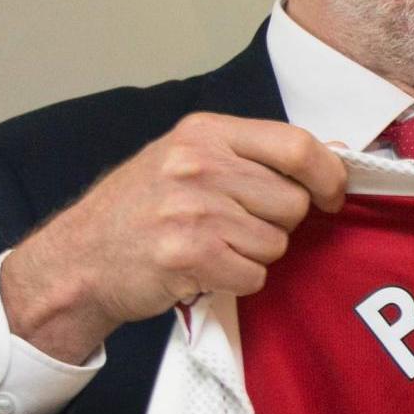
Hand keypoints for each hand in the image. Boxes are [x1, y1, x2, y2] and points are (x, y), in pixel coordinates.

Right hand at [0, 114, 349, 362]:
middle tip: (235, 227)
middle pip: (292, 202)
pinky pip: (254, 276)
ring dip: (253, 255)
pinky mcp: (189, 255)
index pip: (297, 145)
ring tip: (212, 246)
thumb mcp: (189, 161)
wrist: (78, 260)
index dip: (328, 175)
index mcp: (205, 132)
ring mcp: (192, 209)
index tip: (330, 195)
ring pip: (276, 243)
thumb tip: (334, 153)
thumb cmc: (139, 211)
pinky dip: (236, 281)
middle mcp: (198, 164)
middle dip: (277, 223)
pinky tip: (203, 269)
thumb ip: (256, 156)